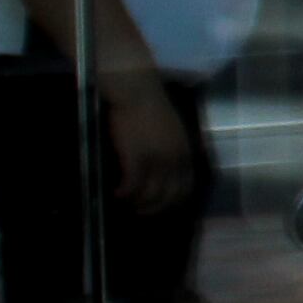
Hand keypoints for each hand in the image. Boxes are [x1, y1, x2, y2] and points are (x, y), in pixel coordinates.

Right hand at [98, 72, 191, 211]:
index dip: (173, 202)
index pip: (185, 187)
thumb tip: (166, 169)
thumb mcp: (173, 132)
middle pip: (169, 196)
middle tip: (139, 210)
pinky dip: (124, 193)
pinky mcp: (136, 158)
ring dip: (137, 203)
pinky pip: (132, 186)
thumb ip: (174, 150)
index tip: (160, 206)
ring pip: (150, 194)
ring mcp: (156, 160)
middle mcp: (175, 160)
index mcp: (185, 153)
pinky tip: (116, 193)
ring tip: (126, 202)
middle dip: (154, 208)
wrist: (137, 92)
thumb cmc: (151, 108)